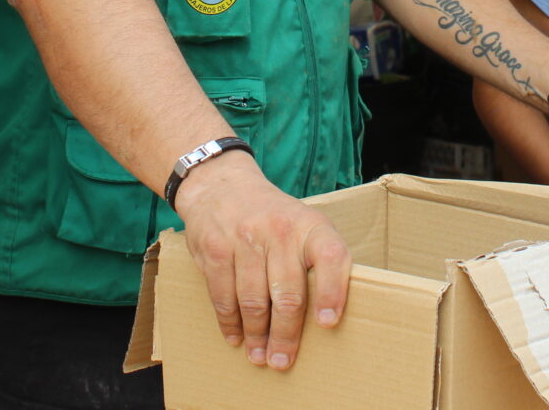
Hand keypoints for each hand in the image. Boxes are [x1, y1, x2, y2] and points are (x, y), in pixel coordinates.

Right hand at [174, 152, 350, 371]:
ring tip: (259, 355)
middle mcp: (280, 230)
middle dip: (285, 335)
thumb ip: (316, 260)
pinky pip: (224, 296)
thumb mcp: (303, 224)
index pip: (331, 257)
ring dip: (256, 335)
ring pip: (254, 301)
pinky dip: (230, 322)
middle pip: (288, 294)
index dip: (333, 291)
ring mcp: (245, 239)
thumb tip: (328, 317)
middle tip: (283, 361)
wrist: (222, 186)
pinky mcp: (215, 249)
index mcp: (310, 225)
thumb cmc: (273, 217)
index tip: (328, 324)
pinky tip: (236, 337)